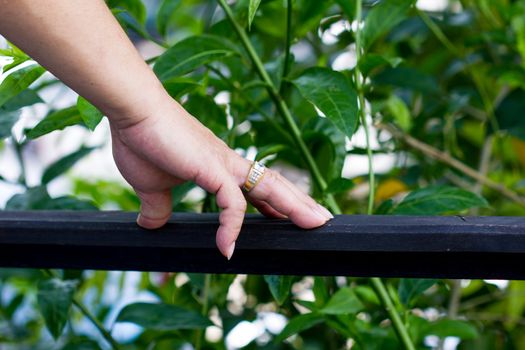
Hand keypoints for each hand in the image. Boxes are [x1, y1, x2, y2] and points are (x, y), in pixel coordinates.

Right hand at [109, 97, 333, 258]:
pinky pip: (232, 203)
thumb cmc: (143, 140)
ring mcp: (223, 164)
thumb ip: (158, 207)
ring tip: (314, 224)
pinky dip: (233, 227)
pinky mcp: (211, 168)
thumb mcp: (153, 186)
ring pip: (269, 187)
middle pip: (274, 185)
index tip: (288, 217)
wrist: (133, 111)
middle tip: (321, 219)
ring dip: (294, 206)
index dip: (274, 203)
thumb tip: (151, 225)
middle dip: (300, 203)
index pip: (256, 187)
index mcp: (219, 166)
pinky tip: (228, 249)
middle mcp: (229, 163)